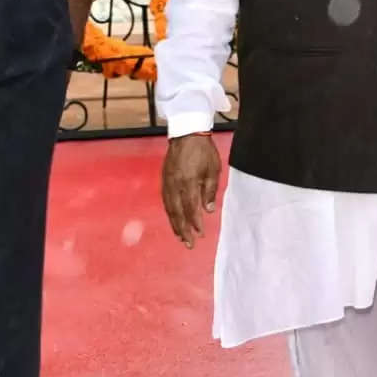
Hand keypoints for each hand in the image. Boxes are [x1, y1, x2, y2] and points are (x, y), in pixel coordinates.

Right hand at [162, 128, 223, 243]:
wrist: (186, 133)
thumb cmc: (203, 151)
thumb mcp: (213, 170)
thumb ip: (210, 191)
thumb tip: (208, 210)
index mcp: (188, 182)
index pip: (191, 208)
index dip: (195, 223)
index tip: (200, 234)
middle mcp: (175, 185)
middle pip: (177, 212)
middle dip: (183, 230)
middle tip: (189, 244)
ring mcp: (167, 182)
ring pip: (169, 208)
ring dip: (175, 224)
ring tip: (181, 237)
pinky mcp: (164, 179)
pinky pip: (166, 201)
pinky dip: (170, 213)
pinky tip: (174, 220)